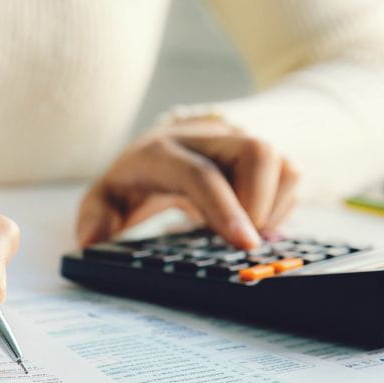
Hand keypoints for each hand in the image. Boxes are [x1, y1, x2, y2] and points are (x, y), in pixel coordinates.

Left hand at [77, 119, 299, 248]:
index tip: (244, 244)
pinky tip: (253, 222)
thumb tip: (91, 242)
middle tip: (242, 241)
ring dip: (273, 206)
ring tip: (244, 231)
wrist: (161, 149)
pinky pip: (291, 175)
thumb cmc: (134, 181)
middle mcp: (204, 138)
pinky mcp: (260, 154)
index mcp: (161, 151)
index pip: (201, 174)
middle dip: (259, 203)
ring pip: (281, 162)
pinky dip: (281, 205)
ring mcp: (237, 142)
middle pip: (256, 152)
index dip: (225, 208)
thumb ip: (95, 218)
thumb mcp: (105, 199)